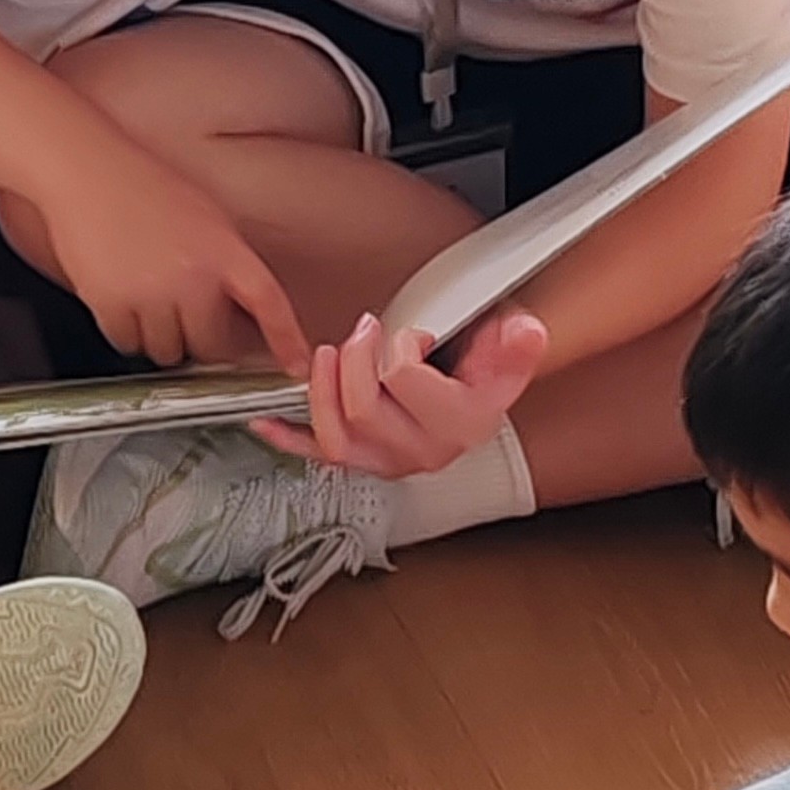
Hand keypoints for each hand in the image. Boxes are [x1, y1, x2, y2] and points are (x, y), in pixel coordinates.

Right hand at [43, 152, 309, 373]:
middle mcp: (191, 277)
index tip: (295, 366)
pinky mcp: (112, 306)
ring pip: (168, 351)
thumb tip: (240, 308)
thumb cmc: (142, 185)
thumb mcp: (205, 218)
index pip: (268, 303)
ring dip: (162, 336)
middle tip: (189, 318)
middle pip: (212, 346)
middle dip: (202, 339)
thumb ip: (225, 263)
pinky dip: (127, 331)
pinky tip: (123, 298)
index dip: (286, 340)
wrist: (87, 171)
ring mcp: (151, 294)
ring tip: (150, 298)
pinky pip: (128, 343)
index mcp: (223, 250)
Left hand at [256, 309, 548, 480]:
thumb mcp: (514, 347)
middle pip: (363, 410)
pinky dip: (287, 437)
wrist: (481, 399)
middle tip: (364, 328)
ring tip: (327, 354)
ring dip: (320, 389)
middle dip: (354, 358)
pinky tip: (265, 419)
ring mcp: (388, 461)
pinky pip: (316, 455)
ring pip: (335, 436)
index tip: (413, 333)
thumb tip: (524, 334)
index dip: (402, 348)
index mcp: (459, 425)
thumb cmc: (489, 369)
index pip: (406, 383)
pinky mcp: (362, 460)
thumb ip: (520, 342)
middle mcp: (422, 452)